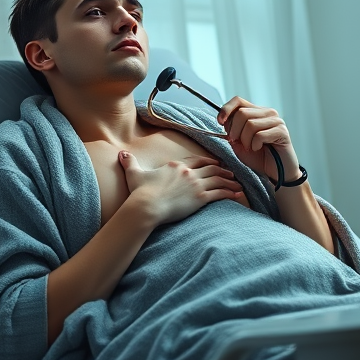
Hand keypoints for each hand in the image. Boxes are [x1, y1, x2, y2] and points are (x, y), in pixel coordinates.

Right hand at [118, 151, 242, 225]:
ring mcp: (196, 184)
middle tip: (232, 173)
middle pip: (211, 169)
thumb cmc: (140, 192)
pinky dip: (230, 193)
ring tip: (238, 184)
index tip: (215, 164)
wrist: (146, 205)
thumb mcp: (134, 174)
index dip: (207, 162)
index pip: (197, 160)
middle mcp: (188, 172)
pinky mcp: (200, 198)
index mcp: (176, 165)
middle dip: (223, 171)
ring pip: (218, 180)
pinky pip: (220, 193)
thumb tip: (121, 154)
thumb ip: (130, 163)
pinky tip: (237, 195)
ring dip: (230, 181)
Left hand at [217, 97, 299, 182]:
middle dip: (235, 131)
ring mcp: (276, 121)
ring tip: (250, 147)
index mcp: (257, 112)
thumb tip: (225, 120)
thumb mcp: (239, 143)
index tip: (220, 122)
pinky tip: (259, 148)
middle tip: (238, 142)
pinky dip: (255, 144)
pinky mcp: (282, 132)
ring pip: (250, 124)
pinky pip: (260, 135)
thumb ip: (232, 130)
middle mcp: (268, 113)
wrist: (275, 173)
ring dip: (245, 140)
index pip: (238, 101)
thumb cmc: (258, 157)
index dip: (226, 109)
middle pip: (242, 113)